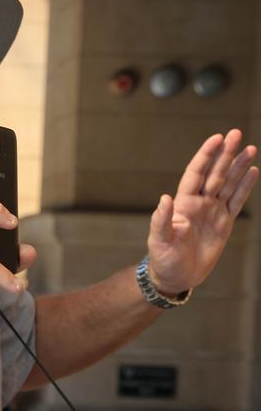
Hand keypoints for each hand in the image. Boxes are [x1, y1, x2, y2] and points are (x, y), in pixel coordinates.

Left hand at [148, 129, 257, 295]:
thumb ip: (162, 220)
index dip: (206, 156)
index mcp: (183, 203)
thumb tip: (165, 198)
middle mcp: (199, 203)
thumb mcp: (159, 240)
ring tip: (250, 148)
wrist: (176, 277)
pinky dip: (244, 187)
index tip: (217, 138)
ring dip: (238, 166)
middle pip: (215, 173)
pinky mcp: (224, 223)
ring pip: (228, 183)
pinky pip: (236, 201)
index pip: (196, 173)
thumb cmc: (163, 259)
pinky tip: (252, 171)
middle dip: (225, 154)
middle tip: (237, 133)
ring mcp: (212, 211)